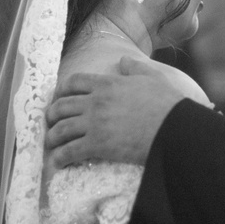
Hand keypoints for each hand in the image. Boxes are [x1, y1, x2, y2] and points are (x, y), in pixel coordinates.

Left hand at [45, 56, 186, 167]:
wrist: (174, 128)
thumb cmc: (167, 103)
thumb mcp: (152, 77)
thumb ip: (135, 67)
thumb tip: (124, 60)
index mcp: (107, 83)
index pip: (74, 82)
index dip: (62, 90)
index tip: (59, 97)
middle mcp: (95, 102)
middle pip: (61, 106)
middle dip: (52, 115)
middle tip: (51, 122)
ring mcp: (94, 124)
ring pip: (60, 129)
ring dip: (52, 137)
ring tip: (51, 144)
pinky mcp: (97, 145)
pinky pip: (69, 151)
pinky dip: (59, 158)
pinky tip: (58, 163)